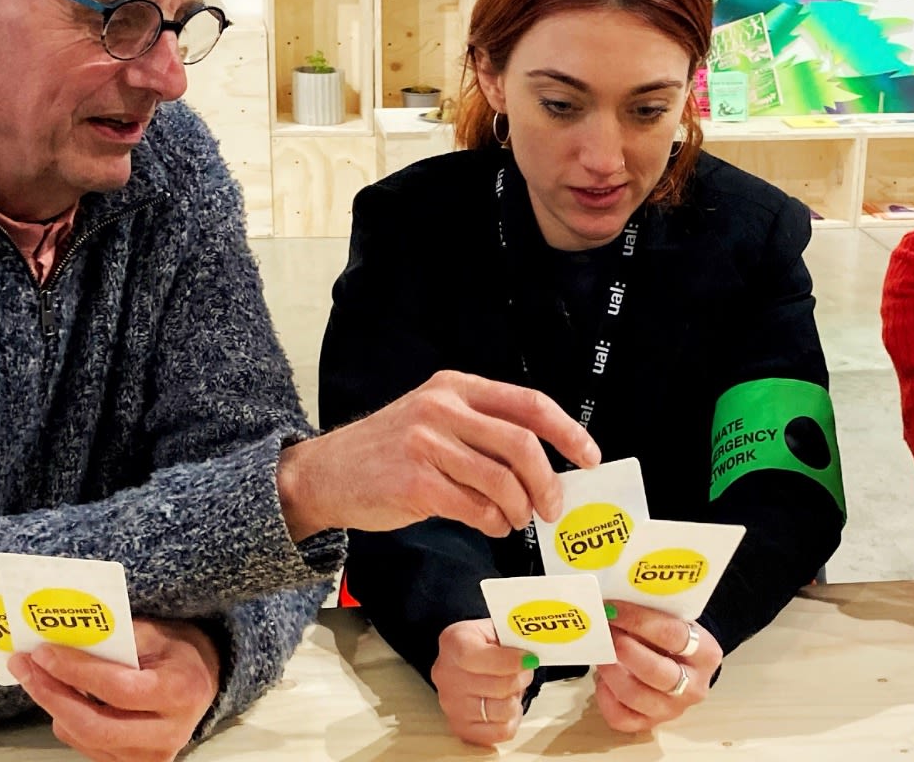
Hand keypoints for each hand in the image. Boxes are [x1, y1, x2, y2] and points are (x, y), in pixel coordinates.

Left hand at [7, 618, 221, 761]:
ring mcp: (150, 756)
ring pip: (85, 738)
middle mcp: (168, 733)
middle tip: (25, 666)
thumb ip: (117, 637)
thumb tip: (64, 637)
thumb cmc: (177, 653)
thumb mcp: (157, 633)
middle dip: (52, 695)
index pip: (119, 689)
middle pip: (95, 725)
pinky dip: (68, 719)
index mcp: (179, 693)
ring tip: (37, 675)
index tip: (44, 652)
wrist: (200, 683)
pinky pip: (87, 746)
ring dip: (54, 705)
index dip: (76, 672)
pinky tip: (63, 695)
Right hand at [276, 370, 600, 539]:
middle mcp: (442, 408)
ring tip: (515, 520)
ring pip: (502, 481)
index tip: (589, 458)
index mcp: (455, 387)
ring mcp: (427, 444)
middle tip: (552, 508)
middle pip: (522, 444)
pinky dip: (493, 522)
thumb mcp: (432, 419)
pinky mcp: (415, 483)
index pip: (529, 404)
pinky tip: (490, 525)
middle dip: (548, 482)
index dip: (568, 432)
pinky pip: (475, 508)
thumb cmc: (388, 453)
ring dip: (519, 509)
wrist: (325, 474)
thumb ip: (481, 430)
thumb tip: (545, 465)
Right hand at [431, 618, 537, 745]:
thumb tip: (534, 655)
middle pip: (496, 687)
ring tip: (513, 688)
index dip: (507, 661)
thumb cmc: (485, 644)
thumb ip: (514, 636)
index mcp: (453, 642)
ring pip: (502, 711)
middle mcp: (446, 675)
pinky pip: (500, 732)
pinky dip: (511, 719)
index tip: (529, 659)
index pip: (474, 657)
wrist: (467, 660)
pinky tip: (508, 704)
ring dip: (516, 699)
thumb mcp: (496, 627)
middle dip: (521, 678)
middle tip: (526, 670)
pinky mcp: (461, 727)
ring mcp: (451, 704)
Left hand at [593, 602, 722, 733]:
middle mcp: (694, 686)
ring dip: (611, 672)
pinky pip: (621, 717)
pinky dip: (605, 698)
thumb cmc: (673, 637)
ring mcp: (673, 709)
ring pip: (635, 696)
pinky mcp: (650, 724)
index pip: (672, 635)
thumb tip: (610, 607)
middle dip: (626, 651)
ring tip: (601, 653)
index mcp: (706, 654)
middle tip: (606, 633)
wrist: (683, 664)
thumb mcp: (672, 620)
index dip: (638, 620)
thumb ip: (648, 615)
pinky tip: (603, 678)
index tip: (613, 609)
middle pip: (657, 672)